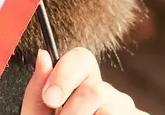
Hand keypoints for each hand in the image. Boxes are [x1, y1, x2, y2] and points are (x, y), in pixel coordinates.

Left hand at [21, 47, 148, 114]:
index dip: (64, 75)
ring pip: (109, 110)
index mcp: (81, 82)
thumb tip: (43, 55)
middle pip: (94, 88)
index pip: (81, 58)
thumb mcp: (40, 113)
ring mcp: (126, 108)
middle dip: (72, 110)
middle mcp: (108, 92)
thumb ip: (39, 88)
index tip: (49, 99)